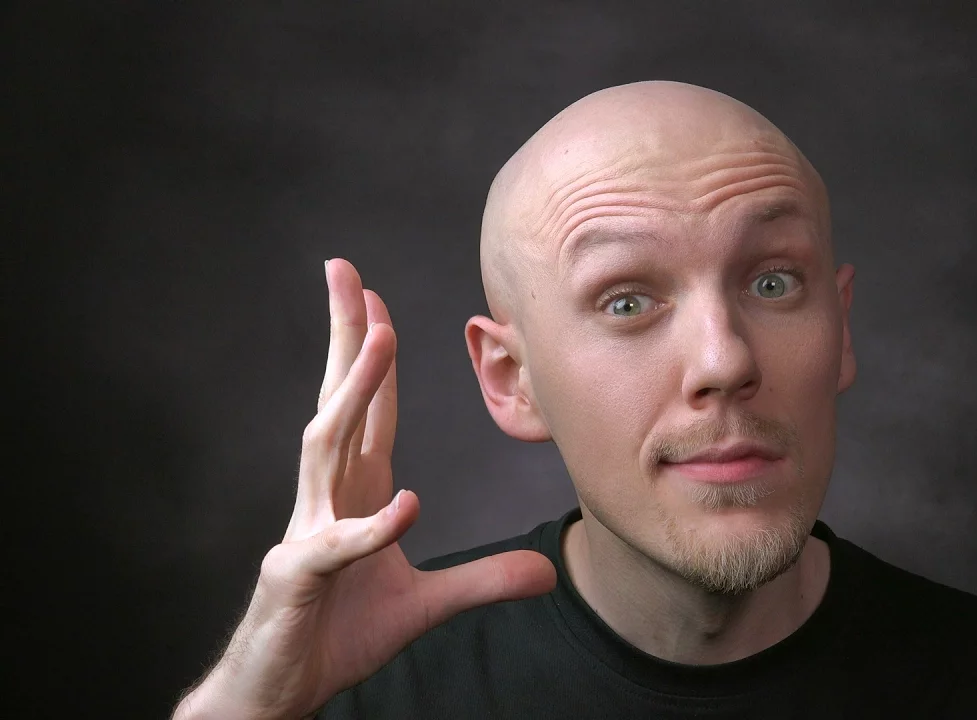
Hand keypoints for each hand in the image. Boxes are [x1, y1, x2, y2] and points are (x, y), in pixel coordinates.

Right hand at [176, 258, 556, 719]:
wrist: (284, 688)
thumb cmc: (338, 633)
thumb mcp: (425, 605)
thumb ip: (482, 582)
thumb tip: (547, 573)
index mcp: (355, 492)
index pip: (367, 408)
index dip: (371, 352)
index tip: (374, 295)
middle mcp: (328, 498)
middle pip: (337, 401)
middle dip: (344, 336)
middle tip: (345, 271)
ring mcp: (308, 533)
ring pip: (326, 448)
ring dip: (353, 394)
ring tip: (379, 342)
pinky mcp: (298, 579)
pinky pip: (338, 546)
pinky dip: (370, 528)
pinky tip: (406, 506)